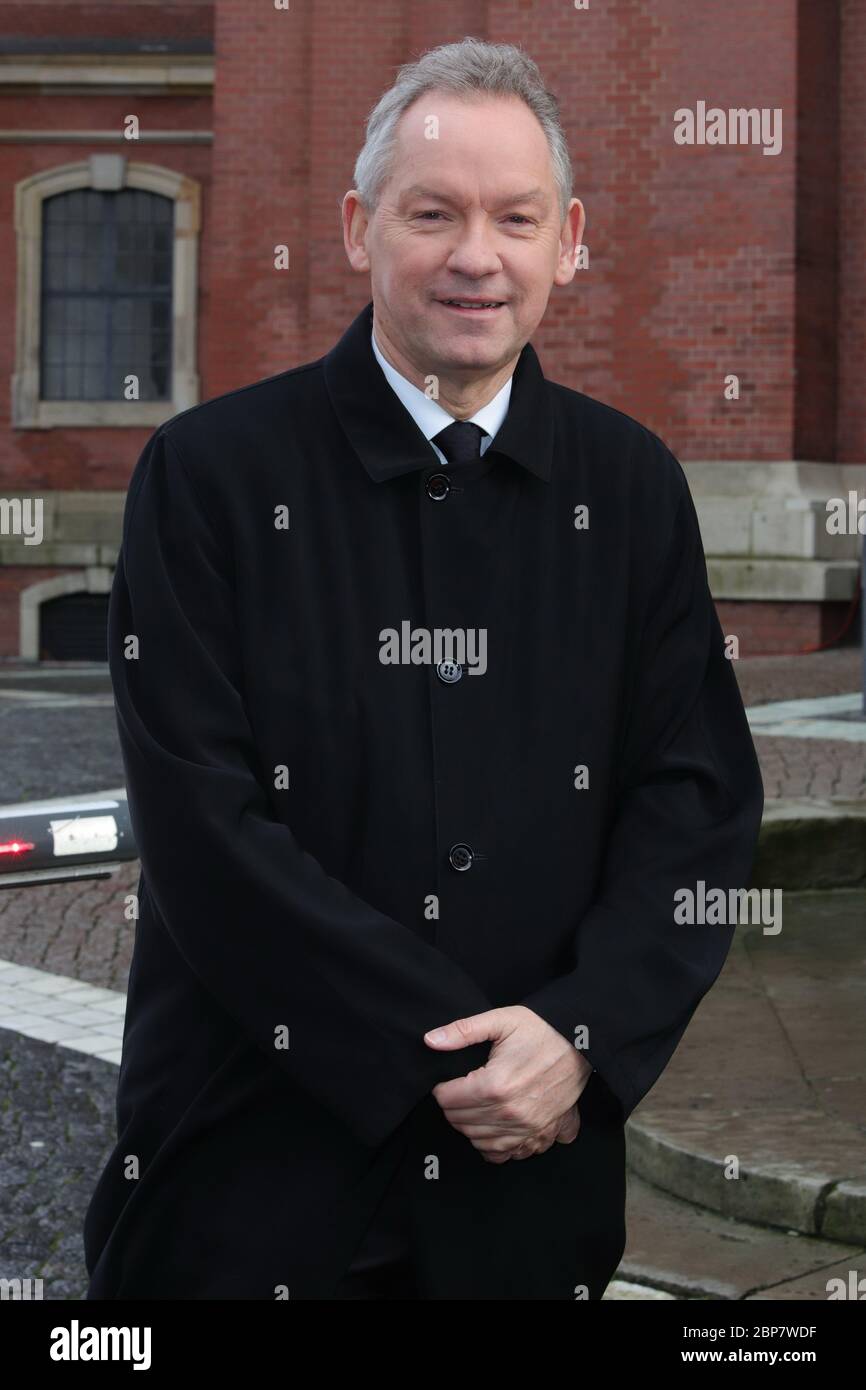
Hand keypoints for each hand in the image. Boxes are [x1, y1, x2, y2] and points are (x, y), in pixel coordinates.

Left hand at [423, 1005, 592, 1163]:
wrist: (580, 1042)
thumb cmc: (540, 1029)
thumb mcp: (500, 1020)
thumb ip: (462, 1031)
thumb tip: (430, 1040)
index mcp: (495, 1085)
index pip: (448, 1100)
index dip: (442, 1089)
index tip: (446, 1081)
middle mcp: (509, 1112)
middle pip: (460, 1121)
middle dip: (453, 1106)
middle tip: (458, 1091)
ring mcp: (526, 1128)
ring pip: (478, 1140)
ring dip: (469, 1125)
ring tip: (472, 1106)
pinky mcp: (539, 1134)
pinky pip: (504, 1154)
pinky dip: (491, 1145)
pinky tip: (490, 1127)